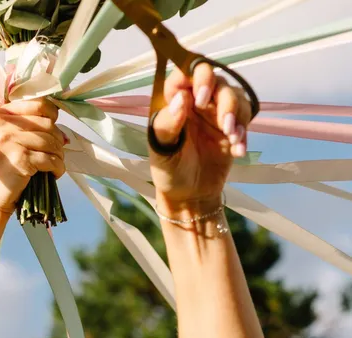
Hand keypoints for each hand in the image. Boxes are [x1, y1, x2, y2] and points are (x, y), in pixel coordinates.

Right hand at [0, 99, 65, 216]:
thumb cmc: (0, 173)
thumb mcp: (4, 141)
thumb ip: (24, 127)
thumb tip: (59, 127)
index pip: (37, 104)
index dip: (52, 114)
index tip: (54, 128)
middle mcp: (2, 125)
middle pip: (47, 124)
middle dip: (57, 140)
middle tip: (56, 154)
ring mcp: (10, 141)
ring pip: (51, 141)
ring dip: (59, 155)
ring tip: (55, 165)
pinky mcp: (20, 159)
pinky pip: (50, 159)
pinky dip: (57, 167)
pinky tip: (54, 174)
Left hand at [149, 63, 253, 210]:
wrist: (189, 196)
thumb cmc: (169, 171)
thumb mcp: (161, 151)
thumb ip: (168, 124)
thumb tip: (181, 98)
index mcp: (175, 100)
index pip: (186, 72)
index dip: (197, 77)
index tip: (200, 99)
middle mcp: (197, 101)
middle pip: (217, 80)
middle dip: (225, 99)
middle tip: (224, 123)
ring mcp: (216, 113)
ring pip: (234, 96)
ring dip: (237, 116)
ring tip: (232, 138)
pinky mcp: (232, 127)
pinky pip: (245, 119)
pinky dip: (244, 133)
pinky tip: (238, 151)